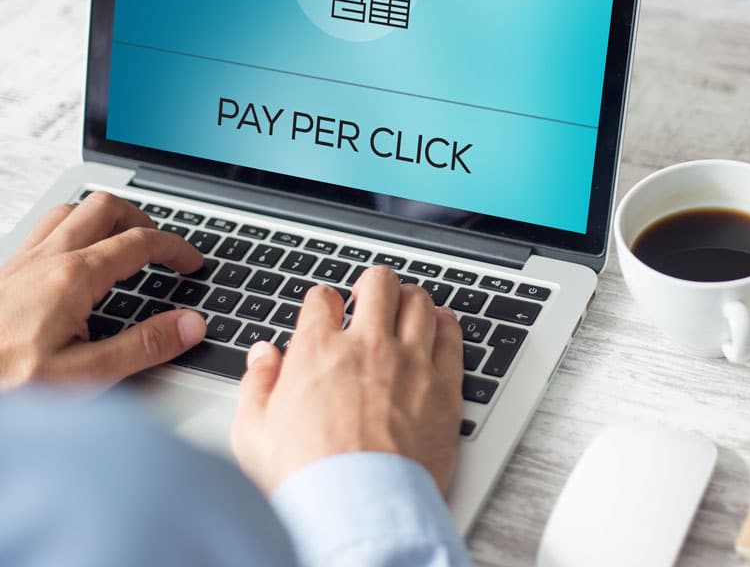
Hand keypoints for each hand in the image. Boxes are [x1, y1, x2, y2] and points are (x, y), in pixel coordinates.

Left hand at [0, 192, 205, 389]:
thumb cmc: (3, 383)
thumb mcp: (84, 377)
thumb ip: (143, 347)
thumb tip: (189, 325)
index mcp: (73, 278)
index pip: (140, 242)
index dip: (175, 248)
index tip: (191, 263)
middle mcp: (45, 260)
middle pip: (103, 207)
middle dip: (141, 219)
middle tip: (159, 246)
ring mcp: (20, 264)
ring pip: (69, 211)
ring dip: (101, 219)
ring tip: (121, 243)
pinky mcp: (3, 275)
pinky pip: (42, 233)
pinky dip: (70, 234)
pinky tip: (73, 264)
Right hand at [232, 266, 464, 493]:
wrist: (357, 508)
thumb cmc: (307, 478)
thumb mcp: (253, 433)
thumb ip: (257, 384)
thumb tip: (263, 356)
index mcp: (318, 351)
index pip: (322, 299)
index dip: (322, 302)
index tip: (325, 311)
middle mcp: (368, 347)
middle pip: (379, 284)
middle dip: (372, 284)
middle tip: (371, 295)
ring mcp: (410, 363)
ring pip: (420, 303)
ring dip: (411, 299)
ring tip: (406, 306)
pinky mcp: (444, 387)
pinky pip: (452, 338)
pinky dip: (447, 326)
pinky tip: (442, 326)